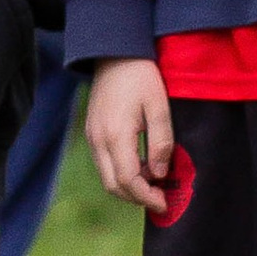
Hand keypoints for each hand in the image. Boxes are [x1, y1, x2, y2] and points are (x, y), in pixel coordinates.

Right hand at [86, 58, 178, 214]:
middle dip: (136, 198)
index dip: (146, 197)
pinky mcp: (92, 132)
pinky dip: (120, 173)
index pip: (128, 180)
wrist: (115, 52)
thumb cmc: (141, 76)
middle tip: (160, 198)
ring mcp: (92, 136)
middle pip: (113, 185)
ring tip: (153, 183)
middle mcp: (99, 140)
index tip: (164, 203)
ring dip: (128, 187)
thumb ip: (161, 142)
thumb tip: (159, 173)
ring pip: (106, 177)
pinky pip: (103, 163)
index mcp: (116, 135)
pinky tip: (140, 166)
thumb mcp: (159, 106)